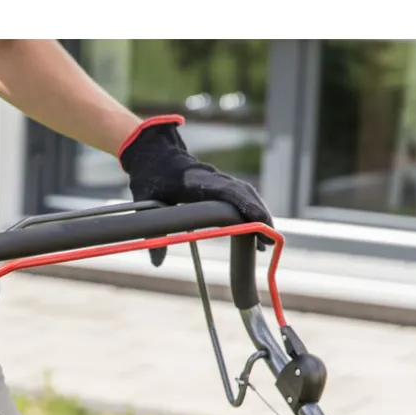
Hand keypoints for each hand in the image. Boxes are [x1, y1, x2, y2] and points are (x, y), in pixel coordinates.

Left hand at [119, 114, 272, 264]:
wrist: (152, 150)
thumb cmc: (148, 175)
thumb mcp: (145, 202)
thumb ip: (153, 232)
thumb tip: (157, 264)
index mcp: (196, 180)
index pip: (227, 192)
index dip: (244, 206)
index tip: (259, 222)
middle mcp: (212, 178)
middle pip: (244, 193)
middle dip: (260, 215)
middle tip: (270, 241)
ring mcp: (217, 179)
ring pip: (246, 193)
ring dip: (259, 213)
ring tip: (268, 240)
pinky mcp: (218, 183)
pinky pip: (240, 194)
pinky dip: (252, 209)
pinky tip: (257, 227)